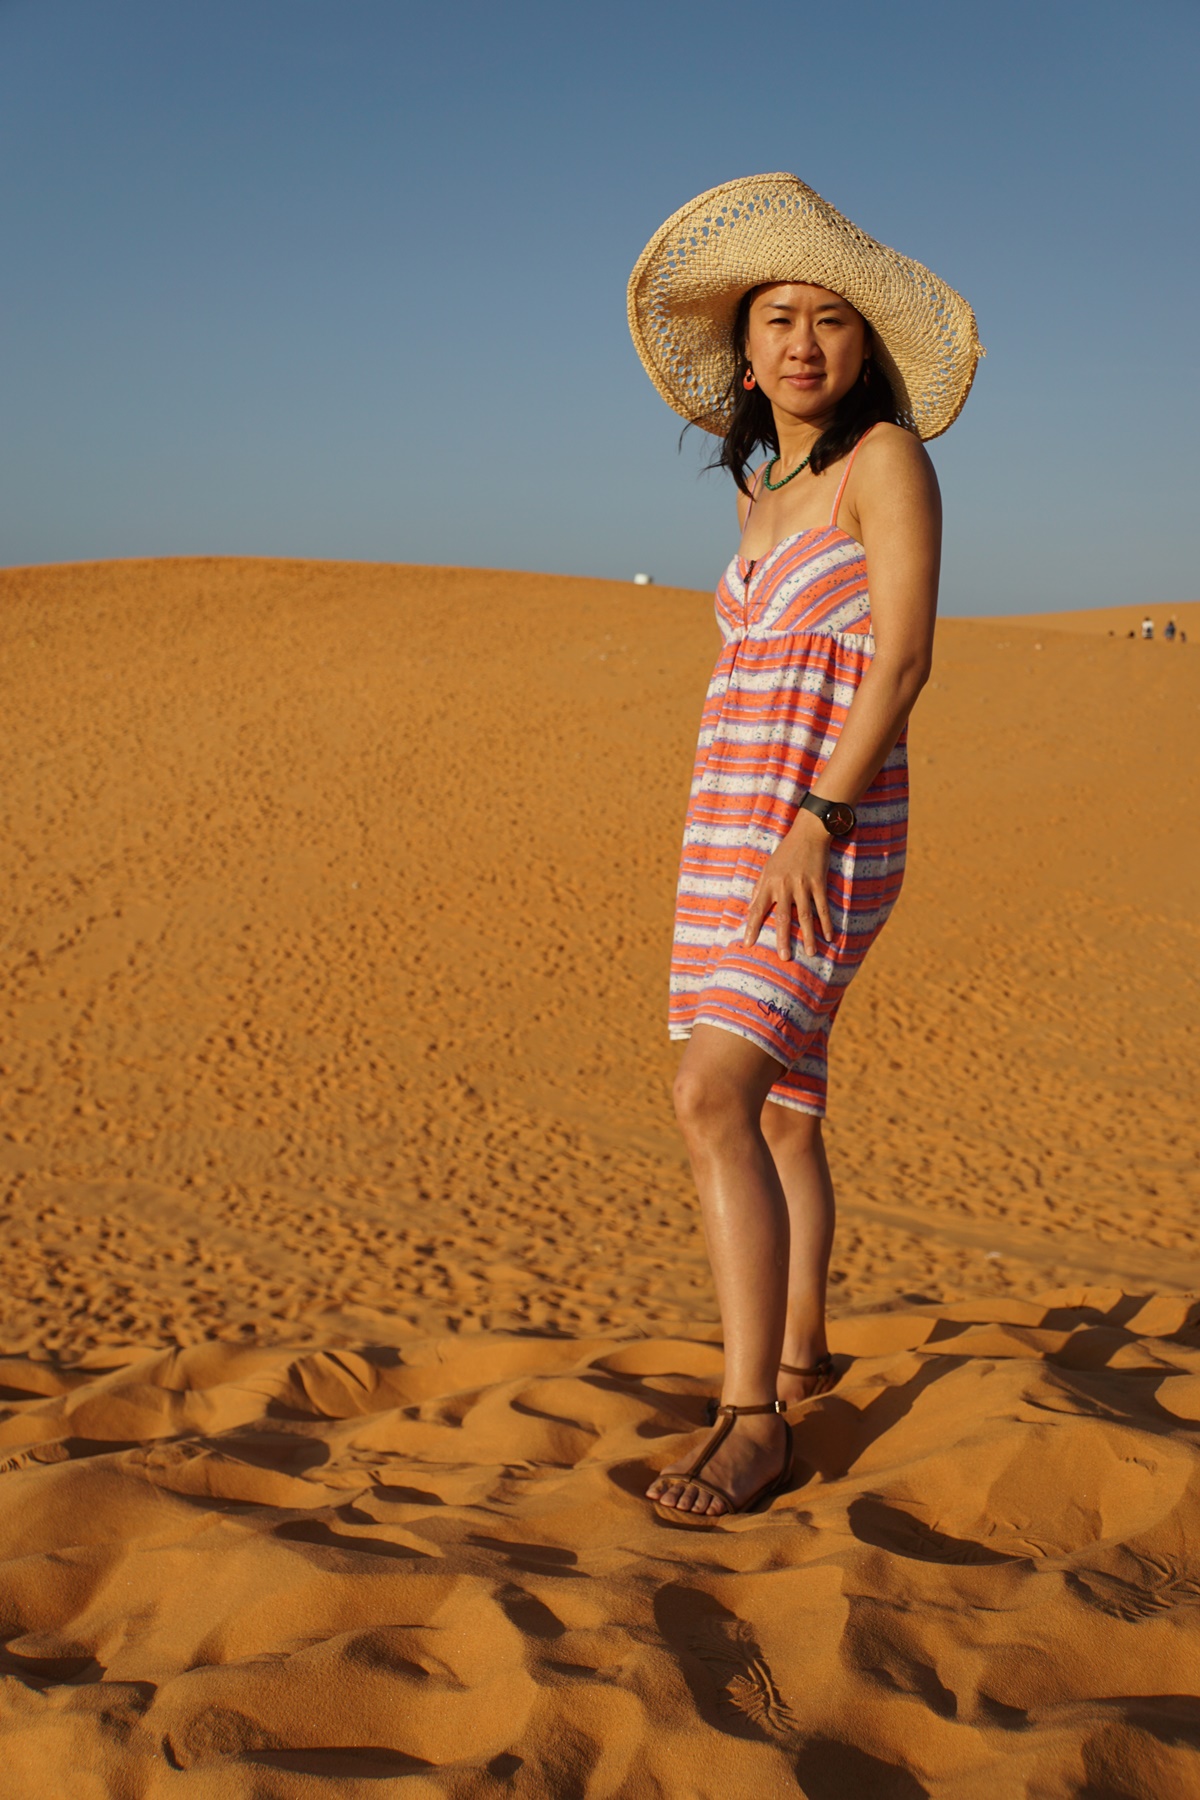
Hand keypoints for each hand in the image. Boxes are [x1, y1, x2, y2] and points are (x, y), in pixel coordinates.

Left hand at [743, 810, 832, 961]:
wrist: (808, 833)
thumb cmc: (785, 852)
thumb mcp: (767, 868)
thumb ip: (758, 889)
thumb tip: (749, 909)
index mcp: (769, 883)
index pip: (757, 909)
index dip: (752, 927)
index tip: (748, 944)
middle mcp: (784, 886)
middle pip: (784, 917)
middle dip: (783, 939)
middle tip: (784, 958)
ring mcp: (803, 885)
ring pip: (805, 916)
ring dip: (808, 936)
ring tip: (810, 953)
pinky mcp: (819, 883)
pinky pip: (823, 907)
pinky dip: (826, 922)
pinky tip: (829, 936)